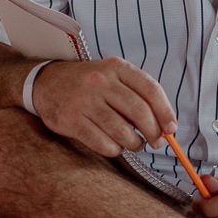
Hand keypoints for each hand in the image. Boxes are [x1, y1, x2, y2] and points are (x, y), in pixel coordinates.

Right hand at [31, 58, 174, 157]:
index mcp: (116, 67)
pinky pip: (102, 143)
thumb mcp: (112, 76)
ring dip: (134, 144)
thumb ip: (137, 95)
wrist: (45, 82)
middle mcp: (100, 81)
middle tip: (156, 142)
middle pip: (139, 112)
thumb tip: (165, 126)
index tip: (171, 129)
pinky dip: (114, 150)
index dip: (165, 112)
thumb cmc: (89, 83)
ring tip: (134, 144)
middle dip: (153, 132)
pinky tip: (115, 146)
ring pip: (122, 131)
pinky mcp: (71, 120)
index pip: (151, 90)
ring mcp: (84, 101)